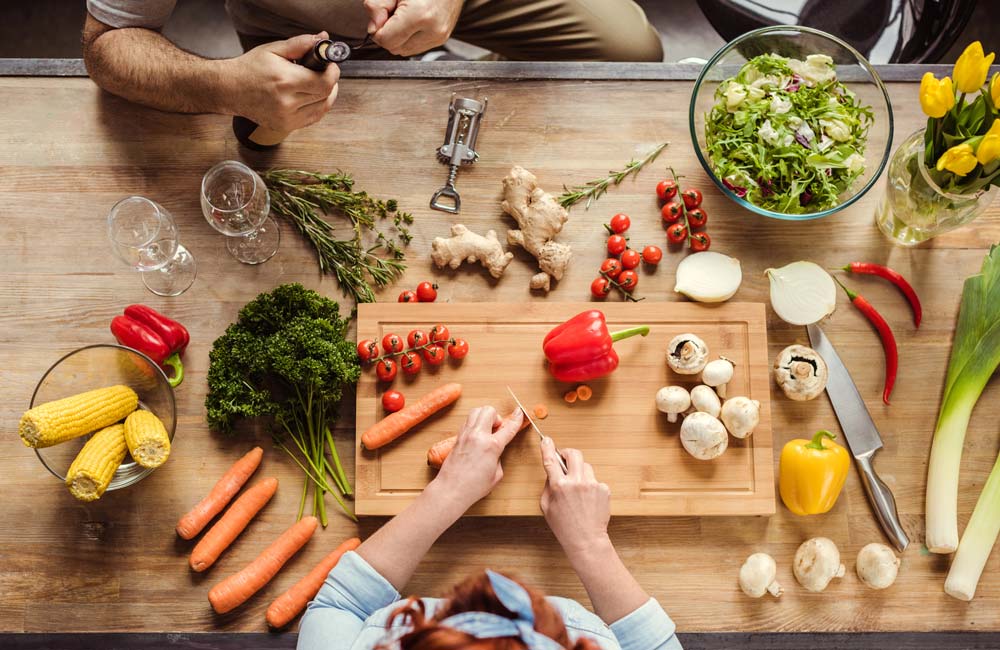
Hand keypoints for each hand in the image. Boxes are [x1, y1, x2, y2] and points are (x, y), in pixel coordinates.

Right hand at [226, 32, 339, 131]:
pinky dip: (318, 106)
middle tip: (324, 72)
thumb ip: (300, 44)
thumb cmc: (250, 68)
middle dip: (330, 81)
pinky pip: (313, 118)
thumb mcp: (274, 50)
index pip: (325, 82)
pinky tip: (312, 96)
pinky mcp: (286, 127)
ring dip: (326, 95)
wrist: (230, 89)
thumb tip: (322, 39)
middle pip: (326, 95)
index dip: (333, 73)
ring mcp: (287, 118)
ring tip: (317, 83)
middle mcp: (287, 103)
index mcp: (285, 81)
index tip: (330, 65)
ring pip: (322, 108)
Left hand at [365, 0, 463, 56]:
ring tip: (404, 17)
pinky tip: (412, 23)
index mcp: (420, 15)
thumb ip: (378, 6)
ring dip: (398, 37)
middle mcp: (432, 30)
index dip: (377, 30)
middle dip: (387, 34)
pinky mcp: (441, 39)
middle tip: (392, 14)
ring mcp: (438, 37)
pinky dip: (408, 38)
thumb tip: (373, 28)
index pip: (386, 40)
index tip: (380, 17)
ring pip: (404, 51)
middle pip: (394, 48)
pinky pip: (415, 48)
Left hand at [433, 406, 523, 507]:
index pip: (508, 427)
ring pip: (476, 411)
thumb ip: (499, 457)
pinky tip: (477, 437)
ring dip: (484, 417)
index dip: (517, 419)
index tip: (520, 412)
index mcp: (492, 446)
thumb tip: (496, 451)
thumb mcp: (497, 474)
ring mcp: (466, 434)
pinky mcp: (457, 437)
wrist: (451, 489)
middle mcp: (478, 436)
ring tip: (486, 431)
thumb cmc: (473, 486)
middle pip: (489, 410)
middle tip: (497, 429)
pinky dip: (474, 424)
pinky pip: (468, 421)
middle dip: (496, 417)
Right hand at [540, 440, 611, 555]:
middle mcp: (576, 482)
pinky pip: (595, 480)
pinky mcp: (604, 489)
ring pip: (585, 467)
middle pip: (574, 454)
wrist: (586, 539)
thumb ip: (548, 486)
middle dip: (568, 453)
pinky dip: (590, 486)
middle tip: (565, 459)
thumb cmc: (564, 526)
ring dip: (580, 472)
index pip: (551, 460)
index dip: (548, 447)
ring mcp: (592, 484)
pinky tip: (588, 500)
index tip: (546, 440)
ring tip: (578, 490)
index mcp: (559, 486)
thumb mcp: (546, 506)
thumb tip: (553, 473)